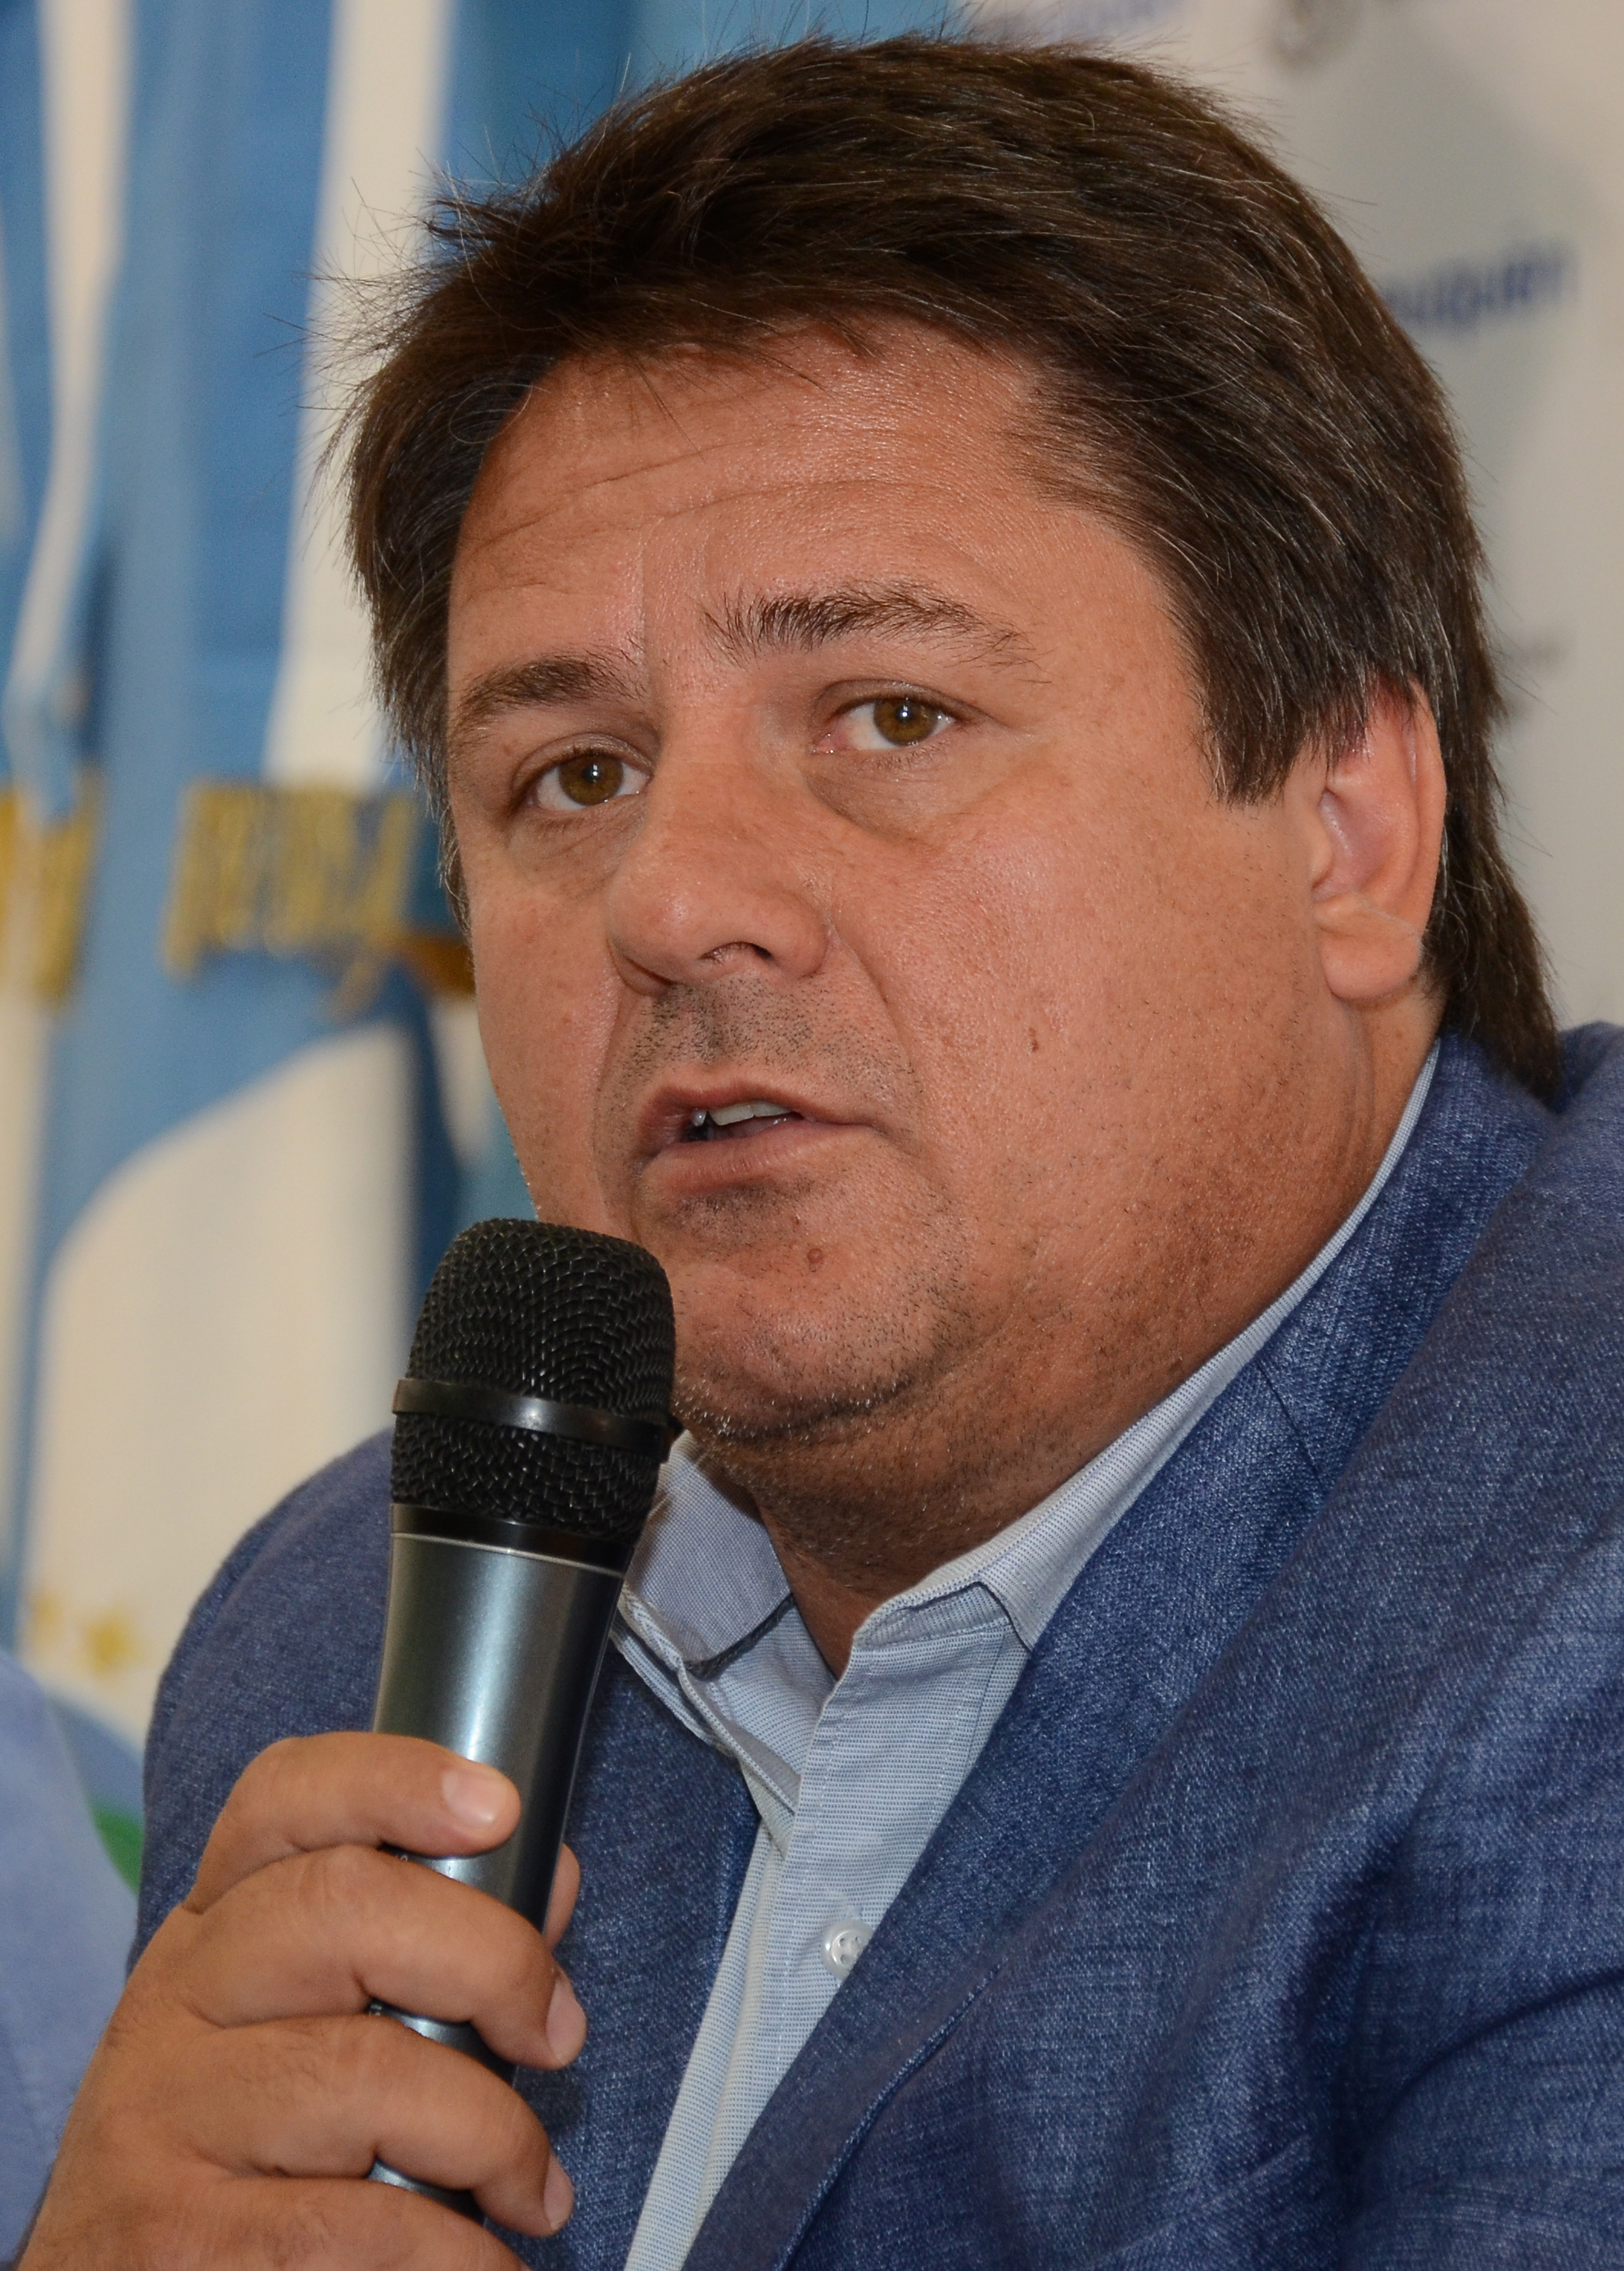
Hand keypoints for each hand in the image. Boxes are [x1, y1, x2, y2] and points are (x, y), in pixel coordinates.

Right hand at [21, 1733, 585, 2267]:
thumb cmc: (253, 2150)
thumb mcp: (309, 2024)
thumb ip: (422, 1950)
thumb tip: (551, 1883)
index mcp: (215, 1927)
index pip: (285, 1798)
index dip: (398, 1779)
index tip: (500, 1806)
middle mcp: (176, 1997)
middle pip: (341, 1908)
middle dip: (490, 1960)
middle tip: (555, 2034)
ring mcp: (162, 2114)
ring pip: (359, 2073)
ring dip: (490, 2134)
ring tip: (532, 2187)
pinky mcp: (175, 2237)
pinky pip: (353, 2225)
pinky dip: (455, 2252)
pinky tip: (490, 2264)